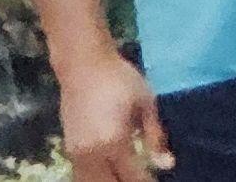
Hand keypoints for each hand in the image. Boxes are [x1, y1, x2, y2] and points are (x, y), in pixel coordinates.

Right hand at [58, 50, 170, 180]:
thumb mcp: (146, 102)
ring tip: (127, 176)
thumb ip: (155, 136)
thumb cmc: (119, 79)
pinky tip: (110, 174)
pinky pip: (81, 175)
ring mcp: (76, 154)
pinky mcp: (68, 149)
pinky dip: (96, 179)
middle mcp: (92, 154)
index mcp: (114, 142)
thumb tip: (167, 164)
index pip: (132, 177)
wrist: (83, 64)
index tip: (159, 180)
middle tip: (144, 178)